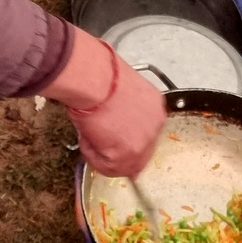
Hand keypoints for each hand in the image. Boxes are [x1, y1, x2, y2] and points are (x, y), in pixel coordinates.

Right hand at [38, 29, 164, 176]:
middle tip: (99, 143)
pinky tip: (86, 135)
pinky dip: (91, 154)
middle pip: (138, 152)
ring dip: (102, 153)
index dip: (126, 137)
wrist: (95, 80)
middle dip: (117, 151)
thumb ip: (124, 107)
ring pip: (121, 163)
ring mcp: (143, 144)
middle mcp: (155, 127)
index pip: (145, 132)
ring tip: (88, 134)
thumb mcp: (123, 89)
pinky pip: (104, 166)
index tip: (113, 137)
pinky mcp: (125, 156)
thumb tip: (112, 120)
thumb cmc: (102, 76)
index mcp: (156, 107)